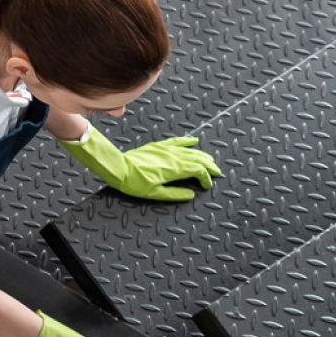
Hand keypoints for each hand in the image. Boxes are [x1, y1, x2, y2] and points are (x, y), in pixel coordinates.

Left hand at [65, 129, 221, 200]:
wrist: (119, 168)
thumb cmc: (134, 183)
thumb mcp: (155, 194)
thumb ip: (175, 194)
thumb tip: (191, 195)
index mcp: (174, 169)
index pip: (197, 171)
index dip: (205, 178)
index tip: (207, 185)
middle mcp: (173, 157)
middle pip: (197, 159)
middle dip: (208, 165)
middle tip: (216, 172)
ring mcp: (166, 150)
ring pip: (189, 150)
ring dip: (202, 155)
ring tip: (210, 160)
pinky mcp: (158, 146)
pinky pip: (176, 141)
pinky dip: (186, 141)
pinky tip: (194, 140)